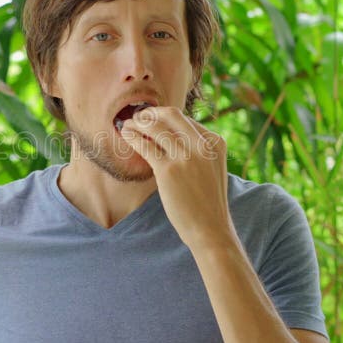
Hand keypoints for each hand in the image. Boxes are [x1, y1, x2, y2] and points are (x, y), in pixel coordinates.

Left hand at [121, 107, 233, 249]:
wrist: (210, 229)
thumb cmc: (207, 202)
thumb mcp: (211, 168)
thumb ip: (197, 150)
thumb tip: (169, 135)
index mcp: (215, 142)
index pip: (185, 119)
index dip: (164, 116)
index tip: (151, 119)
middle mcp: (202, 144)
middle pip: (171, 114)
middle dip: (150, 113)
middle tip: (137, 117)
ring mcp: (186, 156)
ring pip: (155, 127)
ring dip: (137, 122)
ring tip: (127, 125)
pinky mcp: (169, 170)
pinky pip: (145, 145)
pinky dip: (133, 137)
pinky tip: (126, 136)